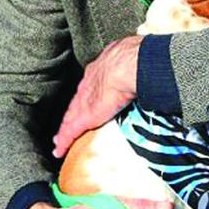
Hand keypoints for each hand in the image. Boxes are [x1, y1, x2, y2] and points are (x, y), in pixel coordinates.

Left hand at [52, 35, 142, 157]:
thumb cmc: (134, 60)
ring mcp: (84, 101)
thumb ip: (133, 65)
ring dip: (65, 128)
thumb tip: (148, 69)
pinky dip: (65, 141)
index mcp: (100, 68)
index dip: (88, 94)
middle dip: (72, 111)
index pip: (90, 85)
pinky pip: (70, 131)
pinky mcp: (84, 117)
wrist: (127, 66)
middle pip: (77, 101)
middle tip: (67, 123)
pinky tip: (60, 149)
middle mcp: (88, 84)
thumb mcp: (130, 58)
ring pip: (70, 116)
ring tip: (60, 139)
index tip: (88, 100)